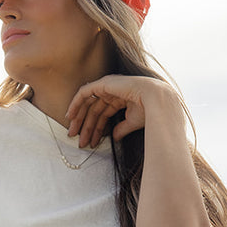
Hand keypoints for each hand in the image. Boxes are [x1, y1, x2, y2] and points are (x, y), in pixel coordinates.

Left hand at [65, 75, 184, 148]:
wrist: (156, 101)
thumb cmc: (150, 111)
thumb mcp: (132, 122)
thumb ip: (122, 129)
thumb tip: (114, 137)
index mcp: (121, 99)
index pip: (103, 114)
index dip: (95, 129)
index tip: (89, 143)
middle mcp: (113, 92)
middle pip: (94, 111)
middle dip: (86, 127)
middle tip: (79, 141)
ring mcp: (108, 86)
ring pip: (87, 104)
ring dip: (79, 119)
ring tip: (73, 134)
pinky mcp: (103, 84)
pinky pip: (84, 93)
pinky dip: (76, 104)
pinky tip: (70, 116)